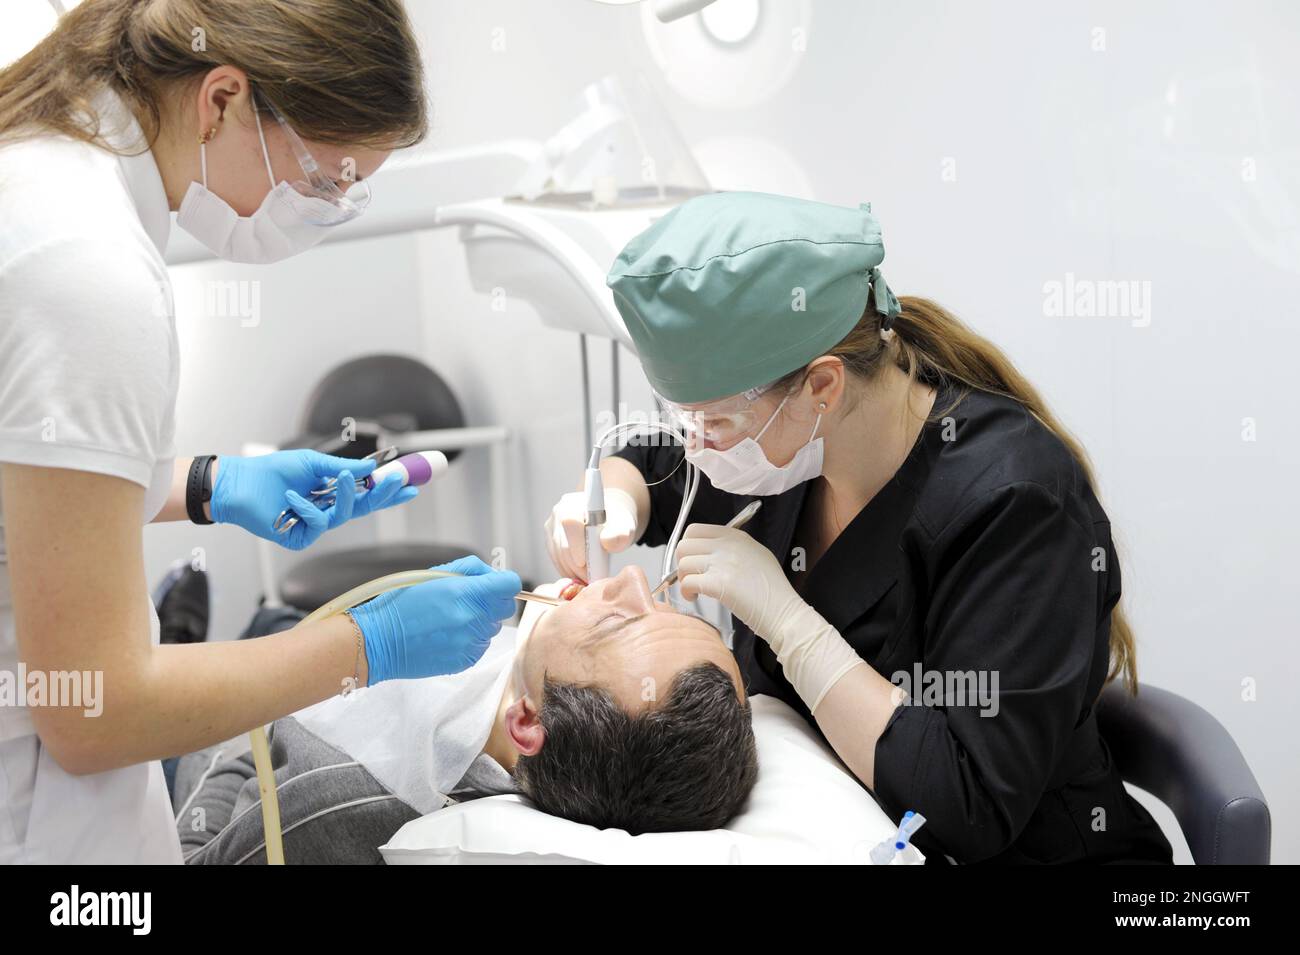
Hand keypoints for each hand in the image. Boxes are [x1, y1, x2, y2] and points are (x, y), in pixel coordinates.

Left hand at [210, 450, 417, 549]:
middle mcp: (325, 511)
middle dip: (382, 495)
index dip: (387, 492)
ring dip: (347, 496)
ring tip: (345, 478)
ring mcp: (314, 526)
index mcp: (329, 494)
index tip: (410, 484)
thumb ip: (340, 469)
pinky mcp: (300, 538)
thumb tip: (367, 468)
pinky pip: (317, 524)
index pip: (365, 495)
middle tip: (398, 482)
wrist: (240, 484)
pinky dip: (306, 508)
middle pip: (363, 508)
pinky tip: (290, 497)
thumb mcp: (312, 464)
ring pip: (343, 515)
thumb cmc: (271, 472)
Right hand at [348, 556, 521, 683]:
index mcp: (468, 593)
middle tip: (467, 600)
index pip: (510, 584)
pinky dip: (470, 639)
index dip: (503, 582)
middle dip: (492, 601)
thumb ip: (469, 569)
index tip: (493, 584)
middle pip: (505, 608)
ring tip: (450, 619)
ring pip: (493, 628)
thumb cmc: (402, 603)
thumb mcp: (434, 573)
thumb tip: (492, 575)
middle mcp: (474, 619)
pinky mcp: (466, 660)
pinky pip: (480, 646)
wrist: (380, 640)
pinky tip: (447, 635)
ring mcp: (471, 642)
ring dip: (479, 621)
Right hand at [544, 487, 637, 580]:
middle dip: (576, 566)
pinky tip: (579, 576)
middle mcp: (559, 511)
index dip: (575, 545)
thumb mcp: (625, 527)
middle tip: (592, 580)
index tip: (585, 565)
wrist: (609, 519)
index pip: (570, 523)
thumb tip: (606, 541)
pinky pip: (555, 558)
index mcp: (577, 502)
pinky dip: (567, 570)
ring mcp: (552, 525)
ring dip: (572, 571)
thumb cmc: (617, 522)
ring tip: (588, 579)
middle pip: (562, 544)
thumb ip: (620, 534)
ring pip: (557, 554)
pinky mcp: (550, 538)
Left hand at [674, 524, 863, 711]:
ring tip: (695, 590)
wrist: (784, 611)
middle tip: (691, 576)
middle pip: (684, 545)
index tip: (693, 561)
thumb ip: (733, 548)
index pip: (695, 530)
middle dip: (682, 562)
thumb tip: (706, 553)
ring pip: (683, 564)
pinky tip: (695, 597)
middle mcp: (728, 545)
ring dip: (683, 578)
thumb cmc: (772, 590)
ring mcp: (723, 563)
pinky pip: (688, 582)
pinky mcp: (719, 583)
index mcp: (736, 536)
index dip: (689, 547)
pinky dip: (687, 591)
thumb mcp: (757, 555)